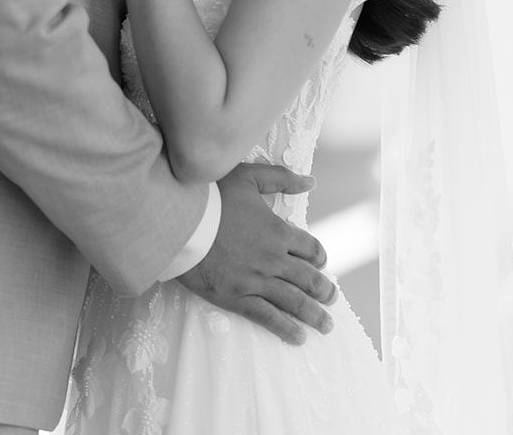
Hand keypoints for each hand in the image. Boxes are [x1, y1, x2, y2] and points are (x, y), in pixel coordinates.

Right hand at [178, 162, 336, 344]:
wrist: (180, 221)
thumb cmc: (212, 195)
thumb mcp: (248, 176)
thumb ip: (281, 178)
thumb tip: (311, 181)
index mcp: (278, 231)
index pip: (310, 249)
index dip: (319, 257)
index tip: (321, 264)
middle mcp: (273, 259)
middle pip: (308, 279)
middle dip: (324, 291)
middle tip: (332, 298)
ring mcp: (256, 281)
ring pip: (294, 302)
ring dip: (314, 315)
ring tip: (326, 325)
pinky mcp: (237, 297)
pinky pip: (268, 317)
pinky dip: (286, 329)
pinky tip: (298, 337)